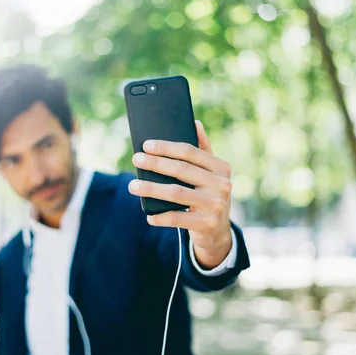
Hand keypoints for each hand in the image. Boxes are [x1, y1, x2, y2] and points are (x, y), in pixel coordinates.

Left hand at [128, 120, 232, 268]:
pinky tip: (148, 214)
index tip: (146, 145)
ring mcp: (215, 205)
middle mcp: (222, 185)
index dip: (167, 147)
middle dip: (155, 163)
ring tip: (133, 185)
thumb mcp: (212, 174)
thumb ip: (204, 150)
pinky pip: (177, 218)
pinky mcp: (207, 224)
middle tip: (136, 159)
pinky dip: (161, 216)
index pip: (190, 152)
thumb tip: (195, 123)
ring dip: (151, 189)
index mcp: (221, 168)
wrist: (219, 231)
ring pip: (176, 193)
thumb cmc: (209, 195)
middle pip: (181, 170)